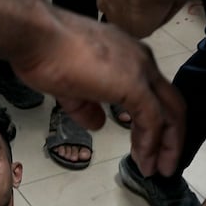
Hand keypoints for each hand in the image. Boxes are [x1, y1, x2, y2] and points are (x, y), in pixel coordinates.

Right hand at [10, 9, 185, 176]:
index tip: (148, 146)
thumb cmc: (45, 54)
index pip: (153, 92)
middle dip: (171, 136)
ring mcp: (140, 70)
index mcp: (127, 56)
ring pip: (169, 112)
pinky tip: (145, 160)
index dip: (156, 121)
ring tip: (159, 169)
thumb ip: (87, 106)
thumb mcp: (70, 87)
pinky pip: (152, 119)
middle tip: (164, 163)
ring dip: (167, 144)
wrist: (34, 36)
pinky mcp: (134, 84)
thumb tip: (98, 124)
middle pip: (170, 102)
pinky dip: (152, 143)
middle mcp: (140, 59)